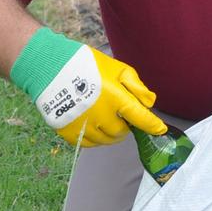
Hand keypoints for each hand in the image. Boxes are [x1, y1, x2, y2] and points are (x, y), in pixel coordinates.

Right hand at [10, 27, 166, 145]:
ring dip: (111, 134)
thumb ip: (136, 86)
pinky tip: (94, 126)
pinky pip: (88, 144)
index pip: (140, 118)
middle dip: (126, 126)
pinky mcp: (67, 132)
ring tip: (109, 121)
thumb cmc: (88, 66)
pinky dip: (95, 139)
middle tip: (122, 116)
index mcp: (115, 97)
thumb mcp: (117, 69)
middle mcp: (101, 115)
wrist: (51, 67)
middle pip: (122, 132)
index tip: (160, 130)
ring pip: (106, 141)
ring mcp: (83, 125)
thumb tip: (149, 103)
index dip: (152, 126)